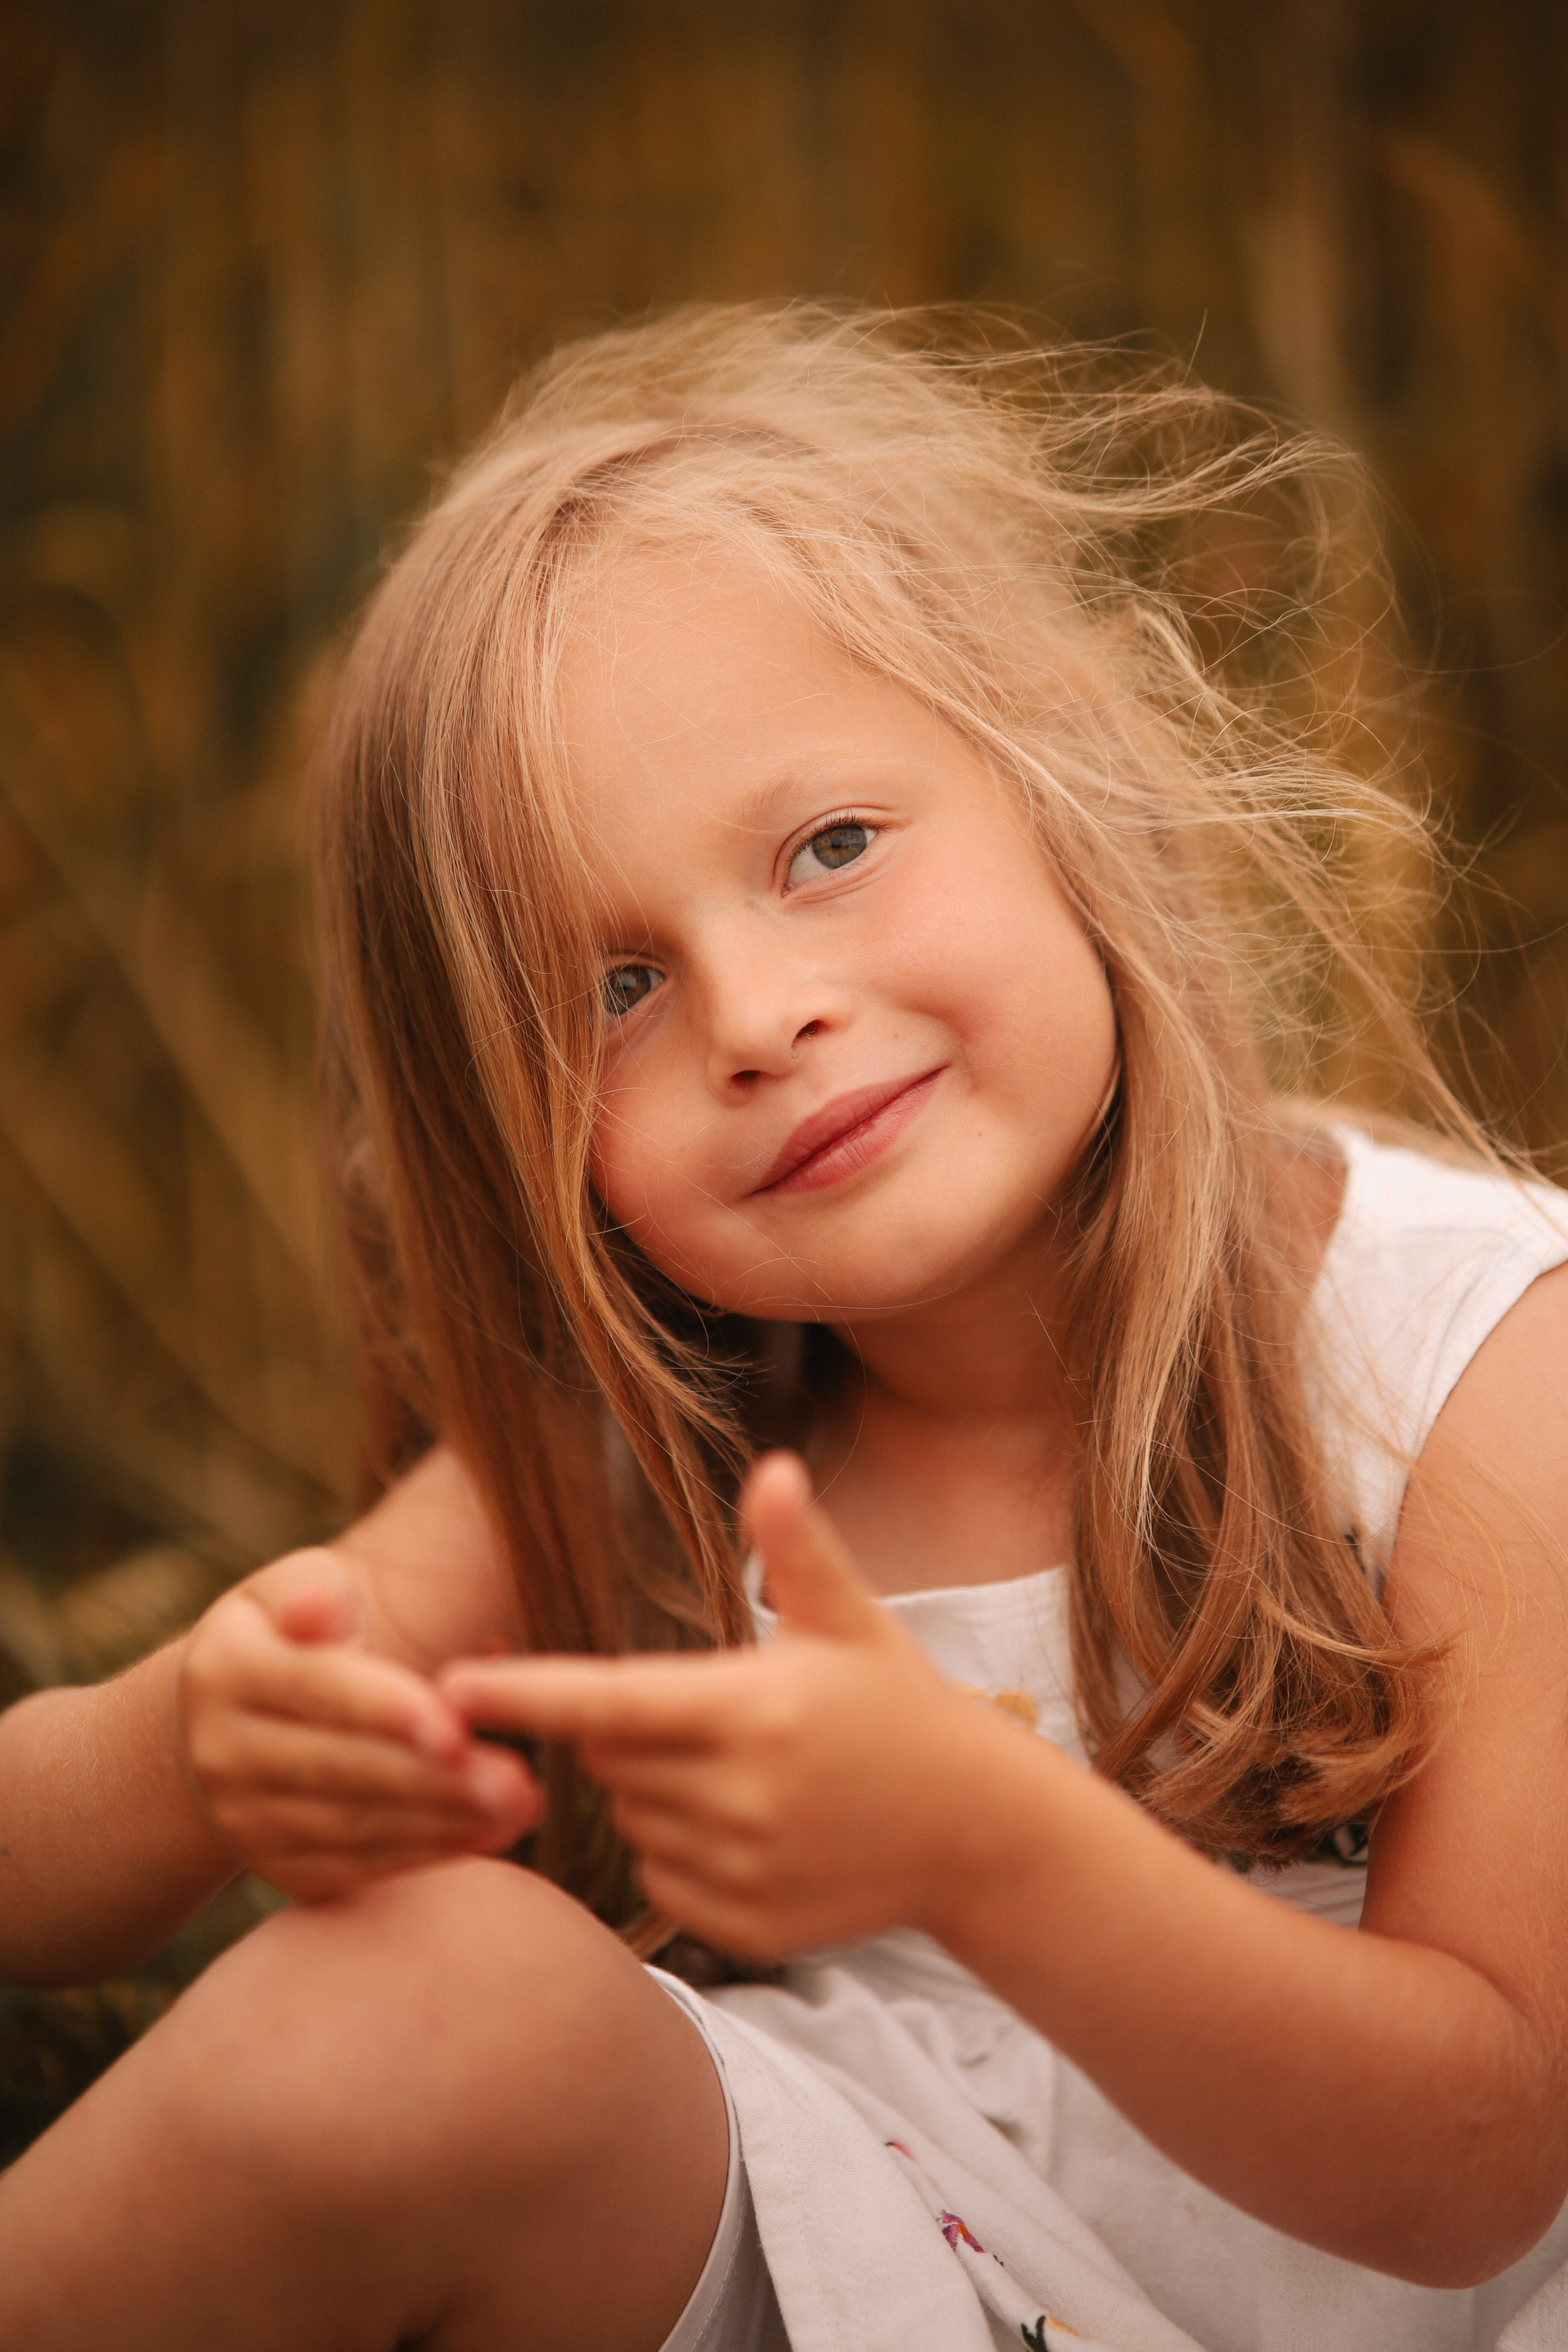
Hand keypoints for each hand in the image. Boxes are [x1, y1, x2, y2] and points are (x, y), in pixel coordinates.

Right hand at [176, 1549, 539, 1900]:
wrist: (226, 1719)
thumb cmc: (293, 1631)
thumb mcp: (296, 1586)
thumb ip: (313, 1589)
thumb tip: (322, 1609)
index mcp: (226, 1668)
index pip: (317, 1689)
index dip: (388, 1710)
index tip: (456, 1728)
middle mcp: (220, 1752)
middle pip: (339, 1768)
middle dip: (432, 1779)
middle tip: (517, 1781)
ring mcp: (244, 1819)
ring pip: (352, 1825)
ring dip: (441, 1821)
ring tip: (520, 1807)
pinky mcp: (279, 1866)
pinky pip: (358, 1865)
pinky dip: (427, 1852)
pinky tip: (489, 1832)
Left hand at [442, 1454, 1006, 1956]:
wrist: (973, 1832)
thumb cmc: (900, 1707)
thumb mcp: (854, 1620)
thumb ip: (798, 1549)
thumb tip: (774, 1467)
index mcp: (753, 1710)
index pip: (609, 1703)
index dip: (526, 1695)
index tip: (452, 1686)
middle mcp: (739, 1797)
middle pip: (611, 1760)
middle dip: (630, 1731)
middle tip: (706, 1712)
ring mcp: (741, 1869)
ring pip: (633, 1818)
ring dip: (656, 1789)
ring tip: (742, 1770)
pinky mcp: (744, 1925)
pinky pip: (662, 1878)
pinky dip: (681, 1848)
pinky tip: (749, 1825)